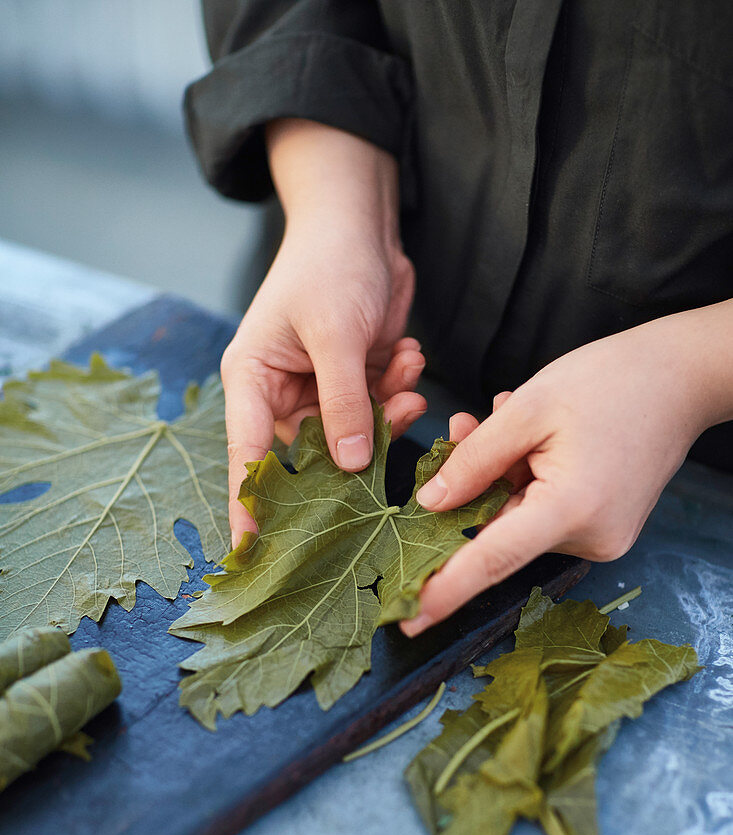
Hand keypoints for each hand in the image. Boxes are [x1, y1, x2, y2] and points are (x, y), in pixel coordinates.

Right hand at [221, 120, 425, 545]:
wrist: (360, 221)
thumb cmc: (329, 264)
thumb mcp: (335, 332)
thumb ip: (343, 401)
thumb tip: (349, 466)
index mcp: (253, 381)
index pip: (247, 457)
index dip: (250, 507)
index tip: (253, 553)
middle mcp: (282, 392)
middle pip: (312, 454)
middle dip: (356, 447)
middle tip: (392, 433)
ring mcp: (321, 388)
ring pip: (355, 434)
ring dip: (387, 412)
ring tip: (404, 376)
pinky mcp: (355, 380)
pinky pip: (379, 410)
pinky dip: (398, 390)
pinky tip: (407, 356)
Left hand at [401, 305, 732, 634]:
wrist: (682, 377)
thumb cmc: (609, 381)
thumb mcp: (527, 409)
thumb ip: (473, 460)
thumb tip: (430, 504)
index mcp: (571, 508)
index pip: (493, 560)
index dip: (446, 589)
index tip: (408, 618)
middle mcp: (590, 537)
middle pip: (501, 531)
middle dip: (471, 488)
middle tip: (462, 425)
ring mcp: (602, 539)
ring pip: (518, 520)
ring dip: (498, 477)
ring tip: (507, 417)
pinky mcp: (605, 530)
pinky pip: (542, 514)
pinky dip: (524, 482)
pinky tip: (530, 440)